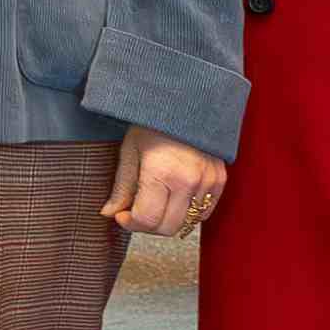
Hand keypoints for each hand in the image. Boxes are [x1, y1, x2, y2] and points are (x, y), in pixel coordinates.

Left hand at [108, 129, 230, 237]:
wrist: (185, 101)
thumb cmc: (152, 123)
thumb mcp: (129, 152)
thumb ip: (121, 187)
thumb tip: (110, 213)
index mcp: (162, 173)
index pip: (147, 219)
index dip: (130, 223)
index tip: (122, 215)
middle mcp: (189, 181)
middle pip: (168, 227)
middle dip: (148, 225)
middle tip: (136, 212)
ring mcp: (208, 181)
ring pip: (188, 223)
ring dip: (168, 220)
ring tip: (155, 203)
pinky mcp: (219, 180)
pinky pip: (204, 211)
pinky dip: (188, 212)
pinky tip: (174, 198)